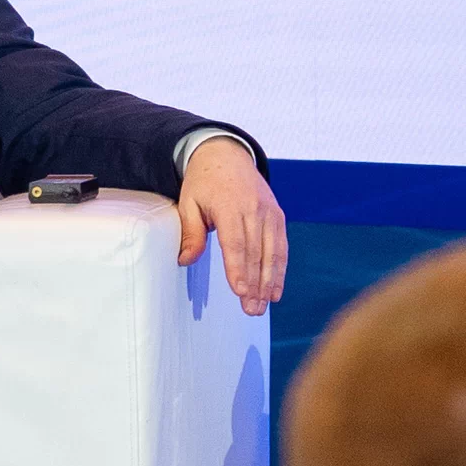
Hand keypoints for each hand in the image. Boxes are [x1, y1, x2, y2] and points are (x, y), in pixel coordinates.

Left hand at [178, 138, 286, 316]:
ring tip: (263, 306)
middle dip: (255, 283)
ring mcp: (269, 212)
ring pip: (272, 252)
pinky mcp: (278, 216)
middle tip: (251, 309)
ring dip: (269, 282)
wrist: (227, 155)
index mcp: (229, 204)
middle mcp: (254, 209)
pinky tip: (275, 290)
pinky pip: (281, 247)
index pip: (235, 242)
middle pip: (256, 252)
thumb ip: (190, 232)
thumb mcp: (188, 201)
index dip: (238, 268)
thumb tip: (184, 260)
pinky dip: (280, 269)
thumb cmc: (204, 182)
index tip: (239, 291)